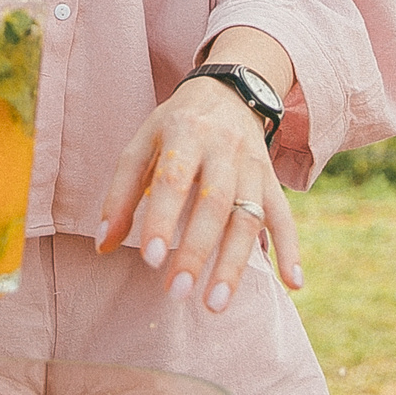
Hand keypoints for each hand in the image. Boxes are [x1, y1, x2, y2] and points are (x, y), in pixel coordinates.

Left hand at [96, 77, 305, 310]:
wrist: (230, 90)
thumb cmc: (175, 125)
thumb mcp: (142, 143)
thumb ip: (121, 193)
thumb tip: (103, 244)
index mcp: (184, 134)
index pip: (174, 178)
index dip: (161, 218)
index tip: (149, 258)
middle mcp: (223, 149)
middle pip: (215, 204)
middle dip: (196, 251)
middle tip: (177, 293)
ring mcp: (253, 165)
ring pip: (248, 217)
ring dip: (234, 264)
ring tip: (216, 304)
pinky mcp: (271, 180)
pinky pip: (284, 216)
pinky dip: (291, 249)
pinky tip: (292, 283)